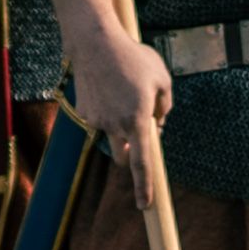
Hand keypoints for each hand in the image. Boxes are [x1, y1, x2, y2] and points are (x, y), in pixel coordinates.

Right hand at [67, 25, 176, 195]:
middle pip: (123, 156)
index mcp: (137, 119)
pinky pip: (99, 121)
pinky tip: (109, 88)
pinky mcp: (83, 112)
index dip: (144, 185)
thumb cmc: (133, 59)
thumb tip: (158, 125)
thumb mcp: (162, 79)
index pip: (142, 162)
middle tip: (139, 130)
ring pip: (111, 137)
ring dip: (119, 129)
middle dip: (131, 152)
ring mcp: (96, 120)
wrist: (95, 44)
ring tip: (122, 95)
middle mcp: (114, 125)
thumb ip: (165, 106)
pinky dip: (106, 112)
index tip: (145, 205)